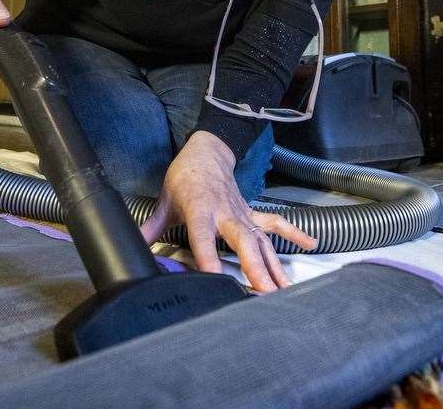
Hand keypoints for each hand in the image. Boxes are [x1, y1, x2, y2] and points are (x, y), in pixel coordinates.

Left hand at [139, 131, 317, 292]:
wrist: (206, 152)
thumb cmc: (185, 178)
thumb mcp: (164, 202)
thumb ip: (150, 228)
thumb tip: (132, 248)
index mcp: (200, 210)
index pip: (203, 238)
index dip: (208, 258)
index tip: (215, 279)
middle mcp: (225, 213)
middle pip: (242, 242)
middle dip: (255, 267)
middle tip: (265, 291)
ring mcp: (242, 213)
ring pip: (261, 240)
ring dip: (274, 264)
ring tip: (285, 288)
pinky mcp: (252, 213)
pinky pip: (276, 223)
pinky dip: (294, 233)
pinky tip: (310, 245)